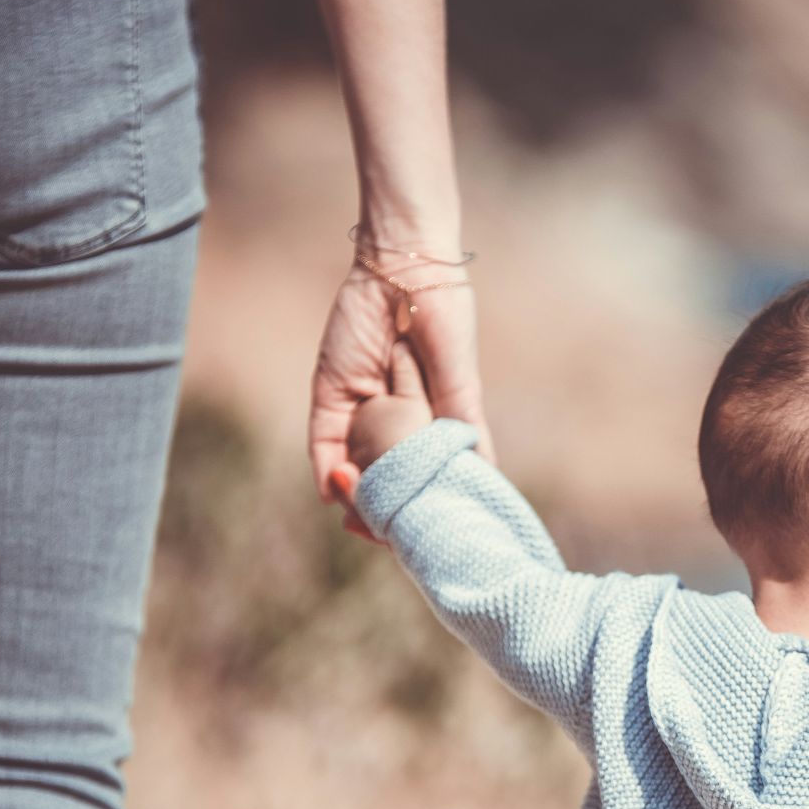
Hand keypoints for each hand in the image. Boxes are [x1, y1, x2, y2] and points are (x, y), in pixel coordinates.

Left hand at [310, 251, 495, 542]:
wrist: (407, 270)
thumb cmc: (445, 320)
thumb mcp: (462, 384)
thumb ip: (466, 429)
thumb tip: (485, 479)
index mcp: (426, 420)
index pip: (419, 475)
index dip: (419, 507)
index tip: (425, 537)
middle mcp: (391, 420)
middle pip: (382, 478)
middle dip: (381, 511)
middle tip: (386, 538)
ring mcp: (359, 409)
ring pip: (352, 467)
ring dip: (353, 496)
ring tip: (362, 521)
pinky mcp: (330, 394)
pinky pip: (323, 441)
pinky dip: (327, 470)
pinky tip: (337, 490)